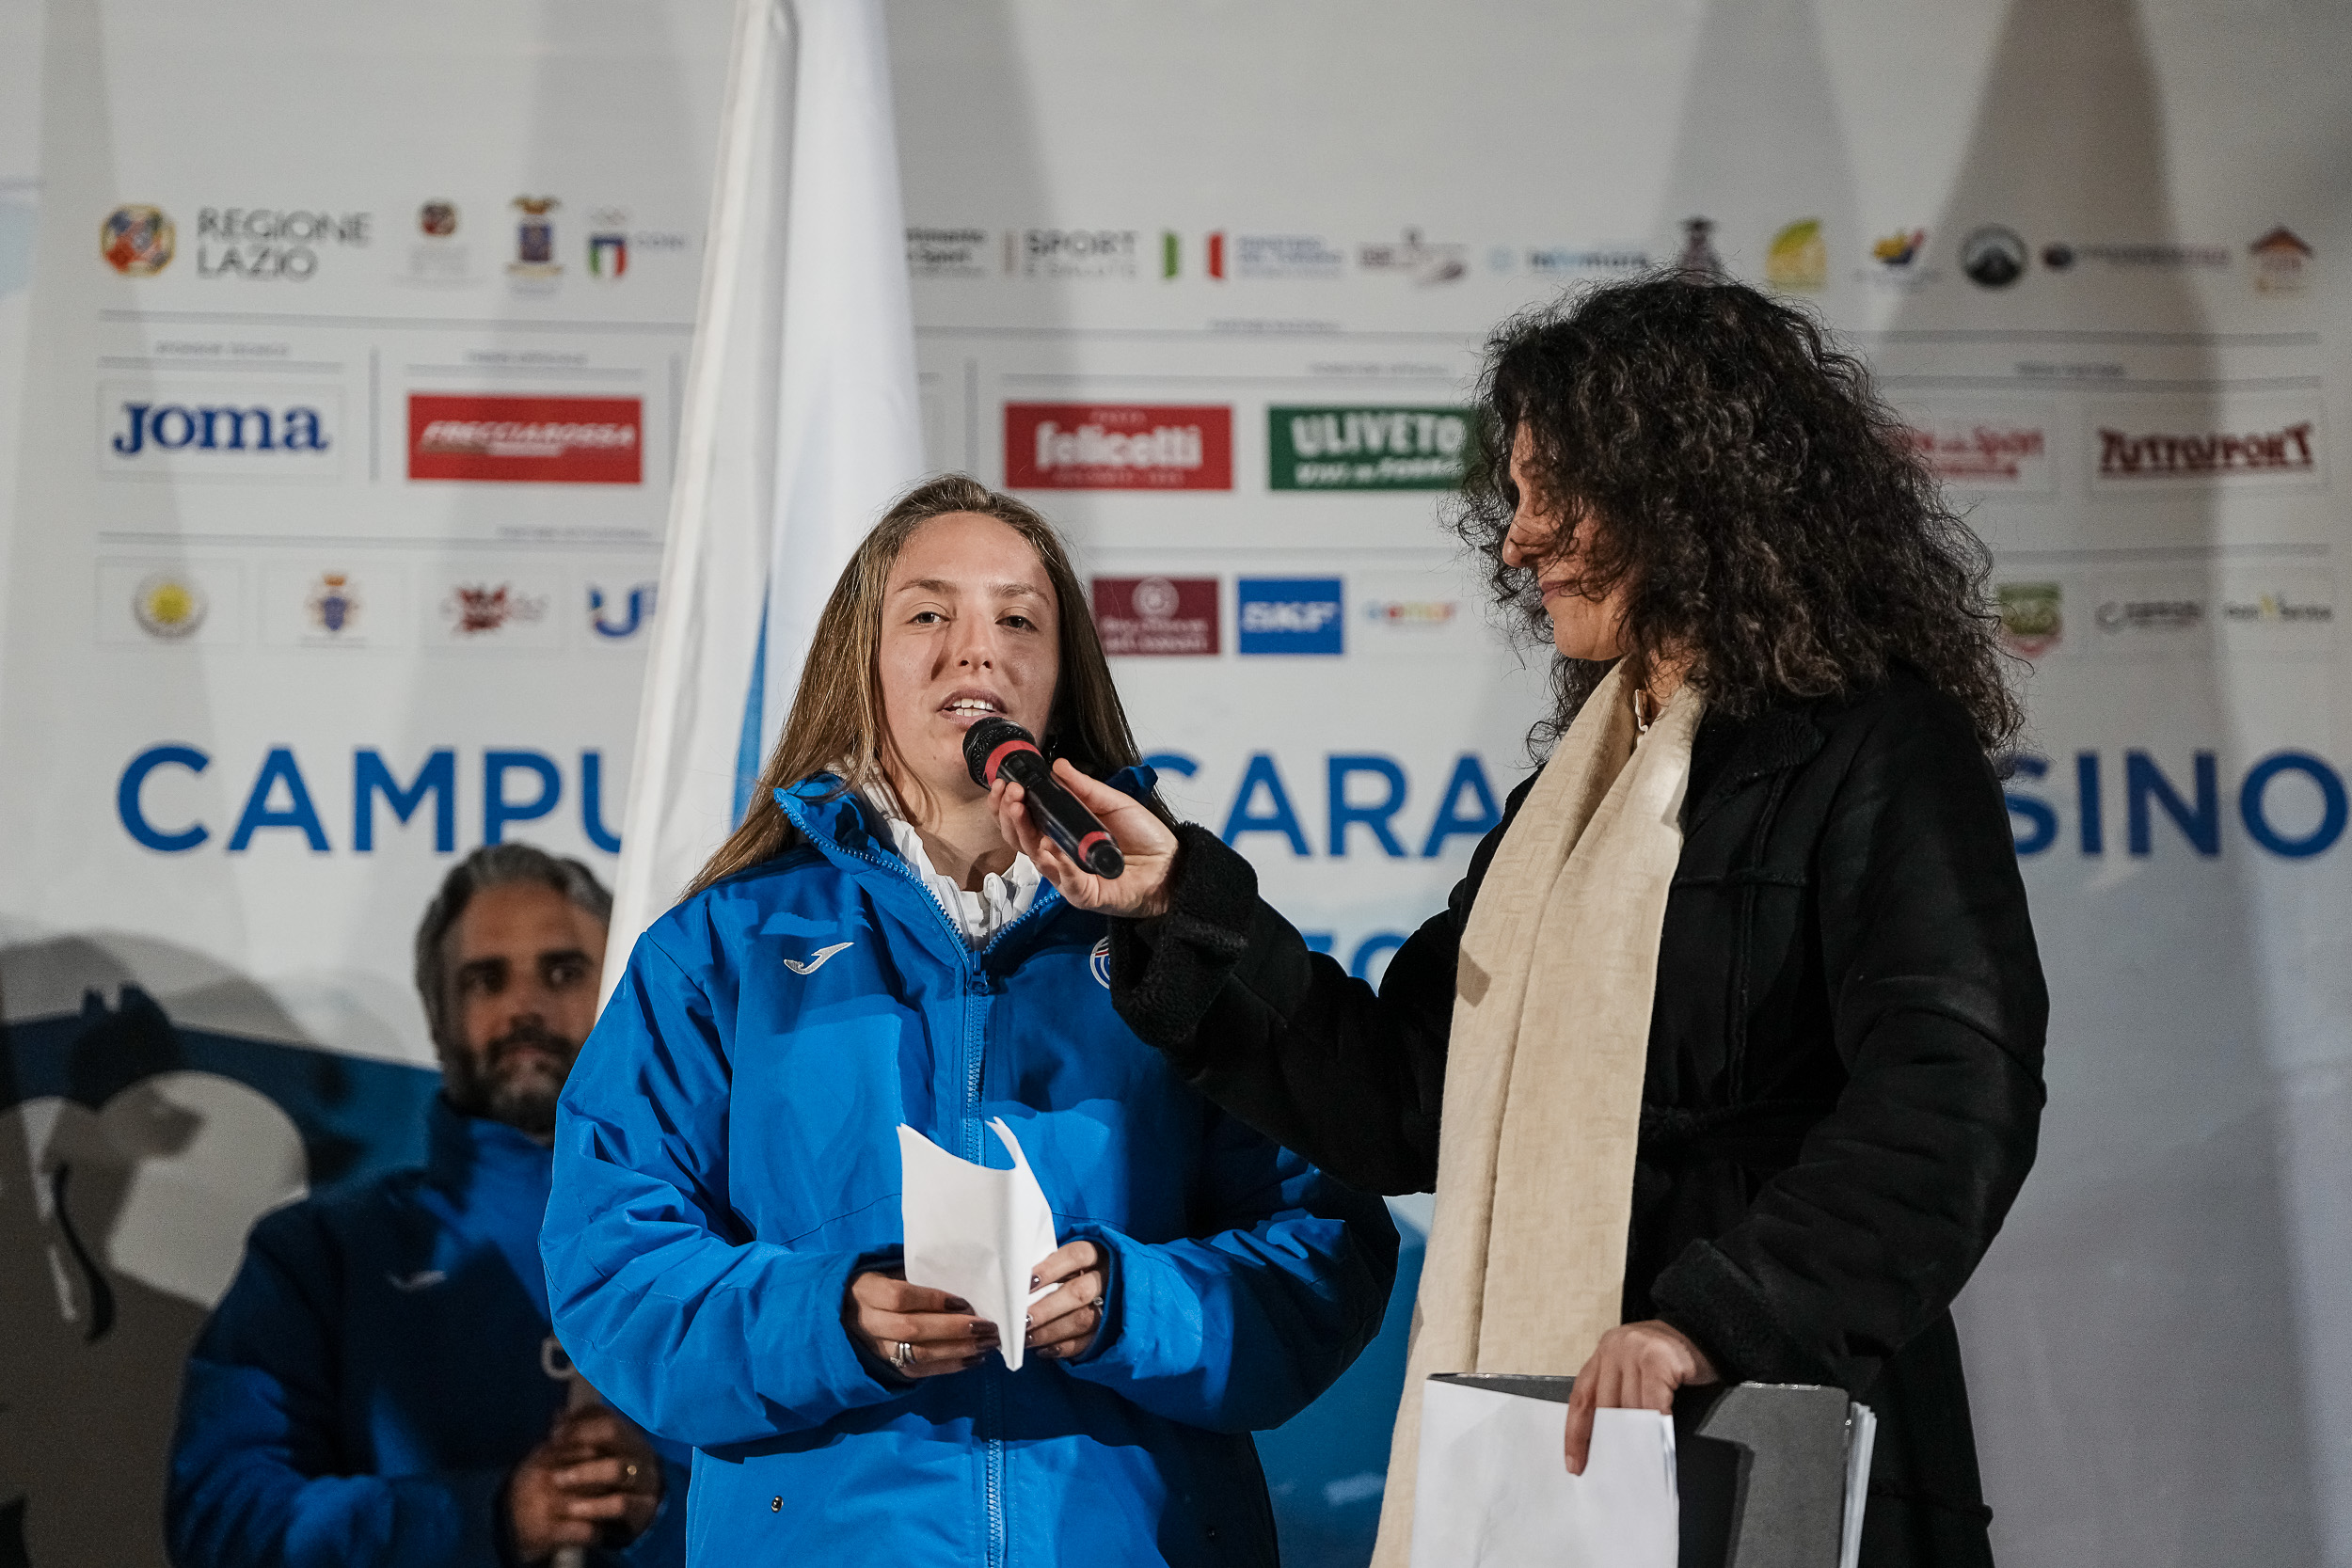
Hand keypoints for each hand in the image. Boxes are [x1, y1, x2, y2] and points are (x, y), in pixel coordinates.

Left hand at [506, 1406, 663, 1560]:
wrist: (632, 1524)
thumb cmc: (605, 1485)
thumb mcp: (594, 1458)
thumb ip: (578, 1436)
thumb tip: (558, 1414)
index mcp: (630, 1435)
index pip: (605, 1416)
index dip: (577, 1423)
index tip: (554, 1435)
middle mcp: (642, 1452)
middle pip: (614, 1432)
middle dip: (580, 1439)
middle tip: (553, 1451)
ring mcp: (647, 1480)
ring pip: (618, 1468)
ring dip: (584, 1473)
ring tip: (557, 1481)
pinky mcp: (646, 1508)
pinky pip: (620, 1504)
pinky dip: (594, 1506)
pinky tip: (572, 1510)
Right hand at [844, 1267, 997, 1378]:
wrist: (842, 1315)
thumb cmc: (878, 1285)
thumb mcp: (888, 1271)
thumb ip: (917, 1277)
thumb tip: (962, 1283)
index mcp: (867, 1292)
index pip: (898, 1298)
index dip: (931, 1300)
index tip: (963, 1301)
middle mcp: (869, 1323)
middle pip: (911, 1329)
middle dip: (952, 1329)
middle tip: (986, 1326)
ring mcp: (877, 1349)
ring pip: (918, 1354)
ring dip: (957, 1350)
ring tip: (987, 1344)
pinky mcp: (888, 1368)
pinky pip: (920, 1371)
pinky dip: (950, 1366)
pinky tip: (974, 1359)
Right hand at [987, 760, 1177, 918]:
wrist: (1171, 865)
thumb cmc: (1144, 838)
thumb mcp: (1113, 802)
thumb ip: (1084, 787)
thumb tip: (1058, 766)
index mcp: (1063, 832)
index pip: (1025, 820)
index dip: (1009, 805)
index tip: (1005, 785)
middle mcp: (1060, 855)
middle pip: (1021, 839)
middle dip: (1009, 815)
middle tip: (1010, 793)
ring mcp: (1069, 876)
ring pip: (1036, 859)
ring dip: (1024, 832)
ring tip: (1020, 809)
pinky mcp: (1085, 894)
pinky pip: (1066, 881)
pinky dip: (1058, 863)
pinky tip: (1052, 847)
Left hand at [1024, 1239, 1108, 1360]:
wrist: (1121, 1286)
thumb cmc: (1078, 1271)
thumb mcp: (1070, 1260)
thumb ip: (1050, 1265)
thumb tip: (1017, 1279)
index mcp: (1098, 1253)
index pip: (1076, 1256)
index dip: (1050, 1269)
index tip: (1026, 1283)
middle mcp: (1109, 1277)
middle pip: (1079, 1292)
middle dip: (1047, 1308)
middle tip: (1022, 1319)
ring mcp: (1114, 1305)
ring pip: (1084, 1319)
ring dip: (1052, 1331)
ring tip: (1026, 1338)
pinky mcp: (1113, 1331)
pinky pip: (1089, 1342)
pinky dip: (1064, 1347)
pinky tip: (1044, 1350)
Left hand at [1564, 1320, 1718, 1474]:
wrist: (1705, 1329)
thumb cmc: (1670, 1357)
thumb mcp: (1635, 1370)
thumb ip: (1620, 1395)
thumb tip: (1612, 1442)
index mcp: (1603, 1355)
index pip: (1580, 1398)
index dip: (1575, 1435)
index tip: (1574, 1463)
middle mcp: (1613, 1349)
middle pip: (1604, 1406)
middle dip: (1610, 1441)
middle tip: (1615, 1470)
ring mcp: (1635, 1350)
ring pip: (1629, 1407)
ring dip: (1635, 1437)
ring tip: (1638, 1462)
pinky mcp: (1658, 1357)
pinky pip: (1653, 1402)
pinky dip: (1655, 1425)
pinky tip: (1658, 1441)